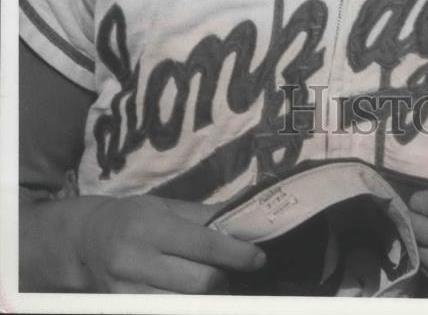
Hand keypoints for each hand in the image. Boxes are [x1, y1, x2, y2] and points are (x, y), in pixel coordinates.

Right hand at [76, 195, 265, 292]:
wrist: (86, 241)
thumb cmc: (133, 218)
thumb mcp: (165, 206)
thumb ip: (204, 216)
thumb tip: (245, 221)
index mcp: (151, 226)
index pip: (203, 245)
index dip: (236, 254)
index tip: (257, 258)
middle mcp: (137, 259)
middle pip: (199, 283)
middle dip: (222, 279)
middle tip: (227, 272)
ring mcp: (128, 291)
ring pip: (186, 305)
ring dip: (207, 299)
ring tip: (209, 285)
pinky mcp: (124, 309)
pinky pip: (165, 312)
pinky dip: (185, 307)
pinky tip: (189, 297)